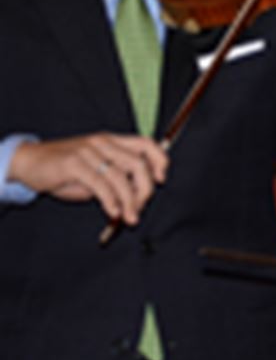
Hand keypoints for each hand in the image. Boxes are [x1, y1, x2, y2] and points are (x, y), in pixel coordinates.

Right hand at [8, 134, 167, 225]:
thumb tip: (137, 199)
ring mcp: (88, 151)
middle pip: (137, 163)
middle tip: (141, 208)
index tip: (162, 179)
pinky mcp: (72, 164)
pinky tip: (114, 212)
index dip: (159, 159)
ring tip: (130, 218)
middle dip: (145, 189)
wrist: (29, 162)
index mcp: (111, 141)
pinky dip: (111, 200)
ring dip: (129, 200)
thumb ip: (116, 179)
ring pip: (120, 175)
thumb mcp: (95, 171)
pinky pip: (100, 183)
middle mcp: (103, 143)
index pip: (145, 143)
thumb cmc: (65, 170)